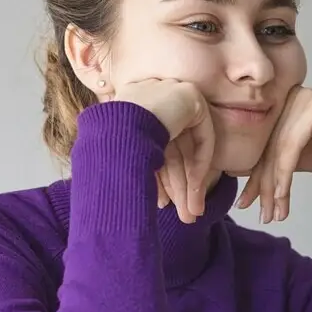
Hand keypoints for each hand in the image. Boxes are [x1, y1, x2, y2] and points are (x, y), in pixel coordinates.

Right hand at [115, 78, 215, 223]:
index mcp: (131, 108)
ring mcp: (173, 95)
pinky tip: (196, 191)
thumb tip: (141, 197)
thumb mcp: (123, 160)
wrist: (115, 130)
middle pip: (172, 152)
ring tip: (192, 214)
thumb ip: (140, 167)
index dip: (161, 181)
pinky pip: (202, 138)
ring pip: (186, 150)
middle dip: (179, 188)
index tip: (162, 204)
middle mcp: (153, 98)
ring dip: (190, 185)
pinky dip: (200, 166)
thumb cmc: (108, 150)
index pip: (154, 150)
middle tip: (186, 216)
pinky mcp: (191, 99)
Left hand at [236, 86, 311, 223]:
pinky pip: (291, 146)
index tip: (245, 204)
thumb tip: (237, 173)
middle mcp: (290, 97)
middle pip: (268, 147)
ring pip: (277, 150)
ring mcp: (302, 100)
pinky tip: (282, 195)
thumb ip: (273, 161)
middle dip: (263, 186)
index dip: (253, 177)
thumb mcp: (298, 158)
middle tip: (262, 215)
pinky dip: (284, 174)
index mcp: (283, 104)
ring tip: (274, 213)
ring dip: (274, 186)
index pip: (262, 144)